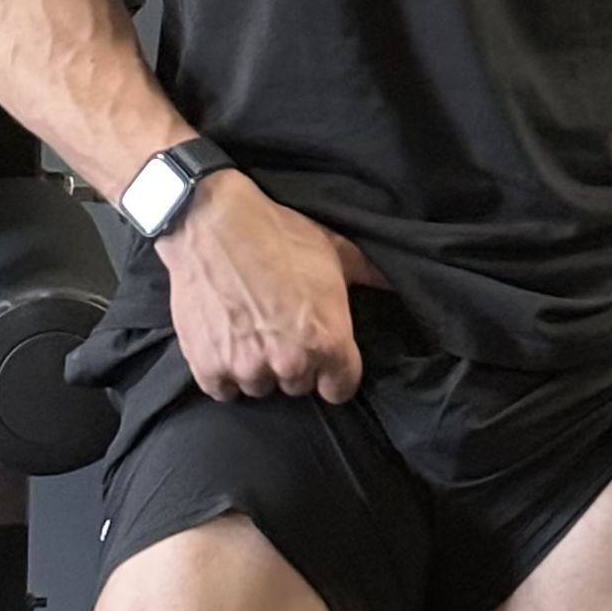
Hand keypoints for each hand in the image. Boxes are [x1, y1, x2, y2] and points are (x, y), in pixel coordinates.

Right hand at [156, 169, 390, 405]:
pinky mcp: (208, 369)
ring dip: (257, 365)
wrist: (213, 222)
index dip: (335, 370)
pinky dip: (223, 369)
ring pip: (260, 386)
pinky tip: (226, 336)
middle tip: (281, 325)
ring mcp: (246, 369)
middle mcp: (290, 363)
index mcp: (327, 340)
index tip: (324, 354)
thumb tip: (403, 283)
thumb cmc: (278, 233)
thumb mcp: (336, 249)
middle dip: (294, 361)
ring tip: (251, 325)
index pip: (341, 388)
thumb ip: (372, 275)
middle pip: (299, 385)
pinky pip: (223, 388)